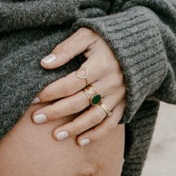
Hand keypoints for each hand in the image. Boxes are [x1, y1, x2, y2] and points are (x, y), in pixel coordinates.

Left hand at [32, 27, 126, 145]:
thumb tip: (44, 63)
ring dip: (75, 128)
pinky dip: (97, 134)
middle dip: (56, 112)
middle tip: (36, 118)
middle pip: (80, 101)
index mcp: (101, 64)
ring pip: (95, 116)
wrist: (141, 43)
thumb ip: (66, 48)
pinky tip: (80, 141)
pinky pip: (111, 123)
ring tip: (55, 135)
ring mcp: (119, 95)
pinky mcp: (125, 103)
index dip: (52, 91)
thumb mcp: (87, 34)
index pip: (72, 82)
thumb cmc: (107, 38)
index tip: (34, 98)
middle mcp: (111, 82)